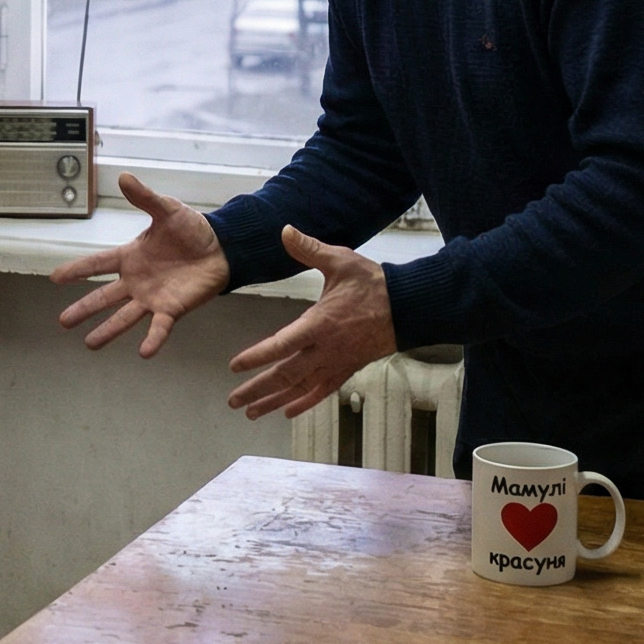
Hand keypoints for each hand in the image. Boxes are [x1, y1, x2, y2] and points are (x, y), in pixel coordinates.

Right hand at [51, 173, 230, 356]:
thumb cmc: (192, 229)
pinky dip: (152, 340)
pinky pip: (160, 327)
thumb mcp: (167, 209)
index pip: (98, 263)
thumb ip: (145, 198)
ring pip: (124, 317)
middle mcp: (136, 280)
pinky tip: (143, 352)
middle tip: (63, 322)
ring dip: (108, 331)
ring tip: (89, 345)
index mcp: (130, 256)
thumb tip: (123, 176)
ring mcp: (152, 297)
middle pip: (104, 297)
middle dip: (84, 309)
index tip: (55, 278)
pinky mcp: (172, 309)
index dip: (77, 270)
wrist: (222, 247)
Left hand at [227, 225, 395, 419]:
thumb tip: (284, 231)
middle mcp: (326, 349)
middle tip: (234, 401)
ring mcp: (337, 362)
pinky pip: (322, 391)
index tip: (235, 366)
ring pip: (301, 388)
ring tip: (252, 412)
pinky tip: (288, 411)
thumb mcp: (341, 261)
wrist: (410, 307)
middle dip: (258, 390)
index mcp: (320, 324)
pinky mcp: (347, 369)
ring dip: (275, 401)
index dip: (256, 357)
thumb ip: (309, 249)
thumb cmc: (373, 284)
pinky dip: (304, 403)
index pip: (281, 345)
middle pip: (286, 375)